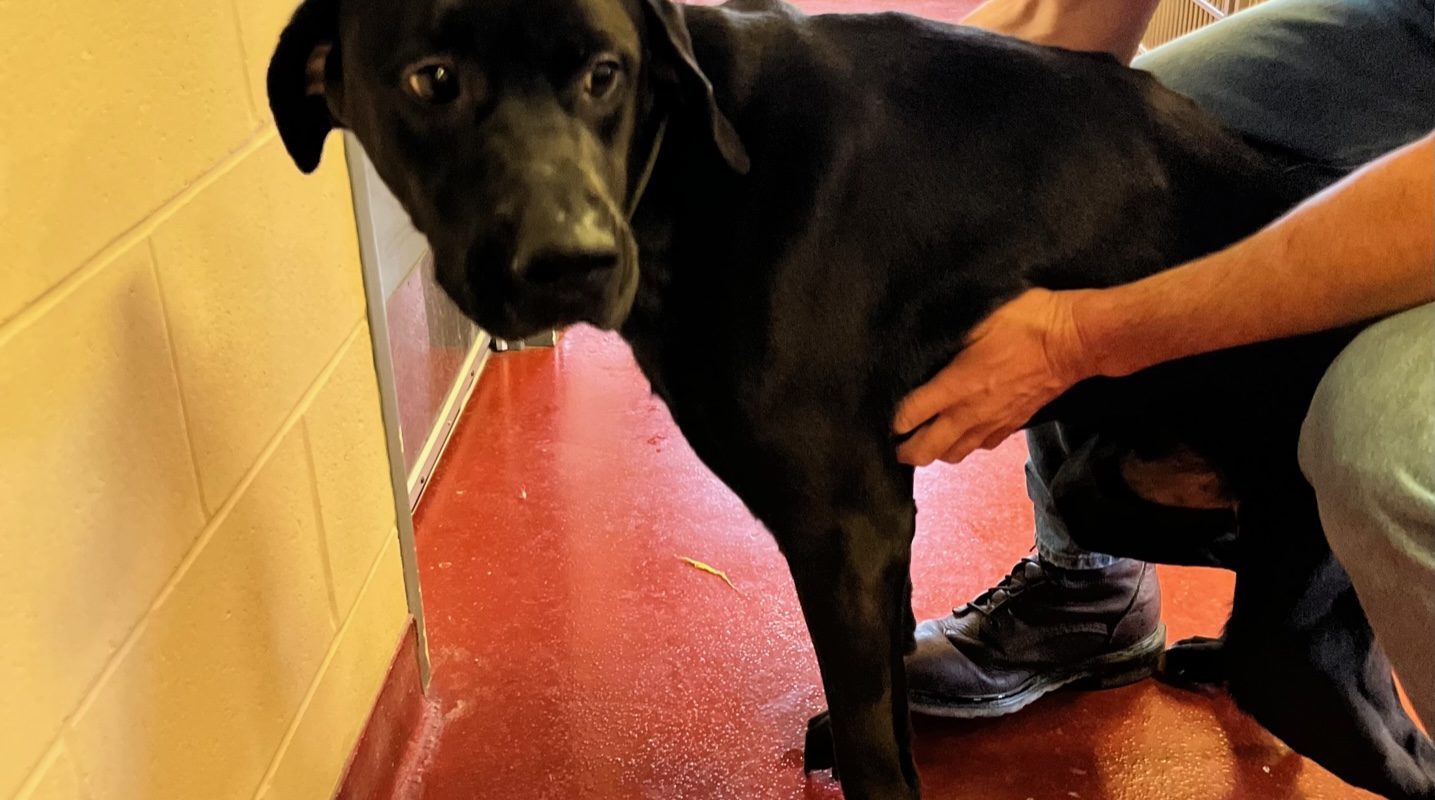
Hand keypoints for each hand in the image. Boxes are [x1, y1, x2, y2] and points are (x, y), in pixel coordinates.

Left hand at [894, 288, 1093, 465]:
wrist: (1076, 342)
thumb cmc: (1031, 321)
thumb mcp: (983, 318)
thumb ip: (952, 340)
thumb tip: (930, 346)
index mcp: (959, 382)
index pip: (912, 414)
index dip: (894, 420)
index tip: (885, 418)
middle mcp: (971, 411)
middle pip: (928, 449)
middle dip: (906, 451)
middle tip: (895, 443)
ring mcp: (993, 422)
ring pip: (953, 455)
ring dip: (934, 452)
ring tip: (924, 441)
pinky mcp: (1011, 426)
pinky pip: (980, 448)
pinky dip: (964, 447)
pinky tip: (960, 434)